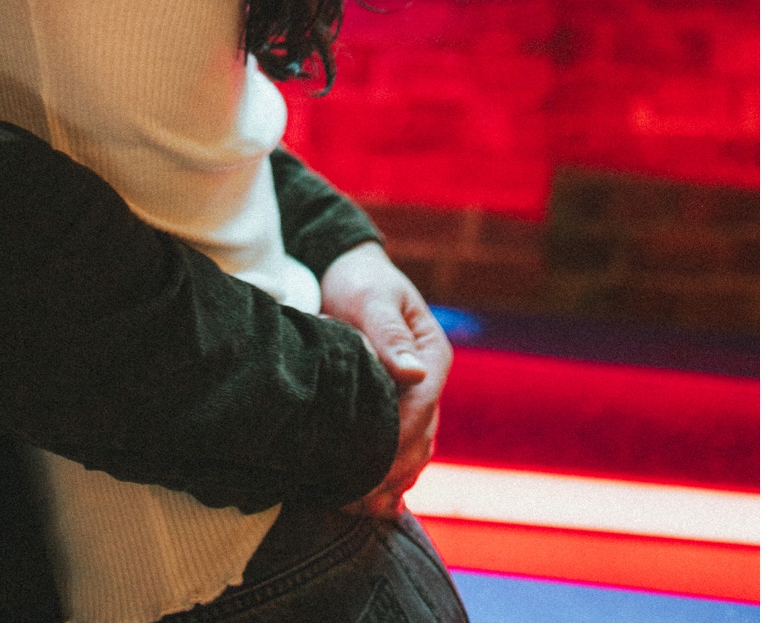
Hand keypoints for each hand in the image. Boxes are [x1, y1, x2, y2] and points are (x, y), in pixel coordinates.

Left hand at [319, 242, 450, 517]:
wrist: (351, 272)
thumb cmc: (360, 281)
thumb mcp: (371, 297)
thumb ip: (388, 331)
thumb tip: (413, 373)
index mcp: (432, 357)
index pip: (420, 409)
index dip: (395, 441)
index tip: (368, 468)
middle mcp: (428, 382)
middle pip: (418, 438)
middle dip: (390, 472)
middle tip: (356, 501)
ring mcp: (416, 398)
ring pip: (412, 451)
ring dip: (390, 482)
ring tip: (358, 508)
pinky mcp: (396, 407)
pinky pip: (399, 448)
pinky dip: (387, 475)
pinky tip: (368, 503)